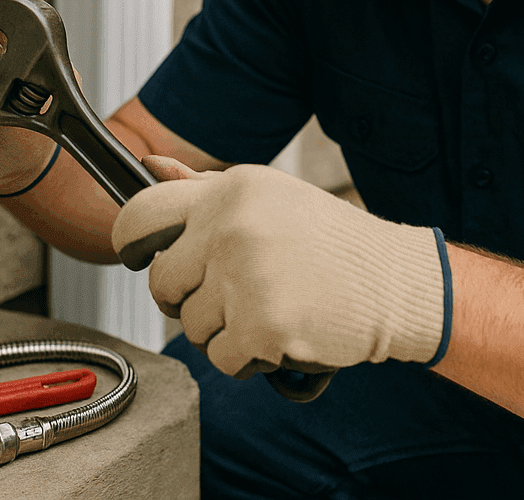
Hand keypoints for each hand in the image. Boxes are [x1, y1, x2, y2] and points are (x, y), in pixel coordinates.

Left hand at [112, 157, 449, 378]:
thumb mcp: (269, 194)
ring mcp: (245, 279)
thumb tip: (149, 166)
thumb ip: (203, 186)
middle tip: (229, 292)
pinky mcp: (262, 326)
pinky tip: (282, 330)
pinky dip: (248, 356)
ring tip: (270, 305)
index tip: (136, 255)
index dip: (129, 242)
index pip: (140, 215)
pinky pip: (222, 357)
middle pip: (162, 282)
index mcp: (230, 191)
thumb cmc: (332, 241)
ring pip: (192, 325)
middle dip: (186, 297)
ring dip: (224, 328)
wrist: (394, 283)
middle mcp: (232, 229)